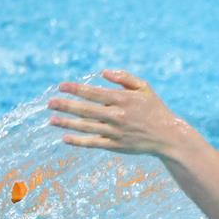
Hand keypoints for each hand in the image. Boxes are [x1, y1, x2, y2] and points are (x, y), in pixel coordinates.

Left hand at [47, 70, 189, 157]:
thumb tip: (103, 72)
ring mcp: (116, 132)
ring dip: (67, 123)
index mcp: (123, 99)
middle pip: (86, 110)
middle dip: (66, 106)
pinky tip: (65, 138)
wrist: (168, 136)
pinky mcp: (116, 146)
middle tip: (50, 104)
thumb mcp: (144, 88)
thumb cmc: (155, 109)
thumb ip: (124, 78)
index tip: (61, 86)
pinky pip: (94, 143)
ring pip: (86, 127)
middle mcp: (117, 116)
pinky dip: (79, 141)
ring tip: (52, 120)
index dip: (76, 89)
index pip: (93, 93)